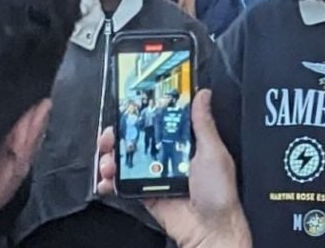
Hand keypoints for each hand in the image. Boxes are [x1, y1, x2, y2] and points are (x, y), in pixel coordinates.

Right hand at [97, 90, 251, 247]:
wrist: (210, 230)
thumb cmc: (218, 193)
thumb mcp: (213, 151)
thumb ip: (203, 123)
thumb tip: (203, 95)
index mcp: (184, 144)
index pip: (157, 122)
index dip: (140, 115)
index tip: (126, 108)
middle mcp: (167, 157)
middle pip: (135, 139)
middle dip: (117, 135)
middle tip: (110, 137)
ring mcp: (154, 176)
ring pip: (124, 160)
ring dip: (110, 158)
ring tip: (108, 162)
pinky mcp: (144, 193)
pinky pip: (122, 184)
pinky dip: (109, 182)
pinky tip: (105, 180)